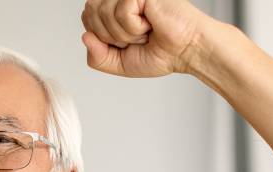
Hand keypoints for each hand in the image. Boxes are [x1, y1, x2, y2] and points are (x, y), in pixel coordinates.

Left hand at [80, 0, 217, 76]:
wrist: (188, 51)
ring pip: (104, 13)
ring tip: (145, 30)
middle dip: (111, 35)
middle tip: (137, 36)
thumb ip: (96, 57)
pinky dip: (135, 27)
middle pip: (90, 13)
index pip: (86, 16)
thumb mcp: (118, 63)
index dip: (101, 36)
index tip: (126, 41)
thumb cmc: (160, 53)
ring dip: (125, 33)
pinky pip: (121, 12)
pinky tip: (150, 23)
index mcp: (114, 7)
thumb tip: (85, 37)